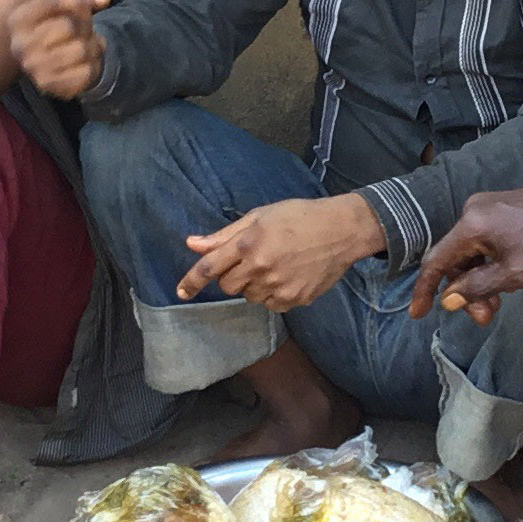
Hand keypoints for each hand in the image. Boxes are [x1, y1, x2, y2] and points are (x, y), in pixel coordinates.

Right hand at [9, 0, 109, 98]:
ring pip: (80, 49)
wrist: (57, 64)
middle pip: (69, 25)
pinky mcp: (48, 87)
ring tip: (83, 46)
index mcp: (18, 18)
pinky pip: (84, 72)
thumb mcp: (59, 0)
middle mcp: (19, 44)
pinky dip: (91, 66)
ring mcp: (32, 68)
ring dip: (92, 46)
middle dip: (85, 25)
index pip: (52, 1)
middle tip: (82, 29)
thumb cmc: (57, 24)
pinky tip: (82, 65)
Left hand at [176, 195, 382, 312]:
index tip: (181, 292)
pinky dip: (274, 295)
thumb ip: (224, 235)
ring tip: (276, 265)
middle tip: (252, 260)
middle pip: (228, 287)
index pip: (210, 267)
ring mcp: (279, 286)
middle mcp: (261, 267)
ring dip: (254, 285)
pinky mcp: (295, 299)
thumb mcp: (259, 217)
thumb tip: (192, 244)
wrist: (341, 230)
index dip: (192, 281)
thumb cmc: (299, 216)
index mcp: (249, 243)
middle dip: (233, 276)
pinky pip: (271, 305)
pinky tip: (288, 276)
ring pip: (250, 297)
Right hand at [409, 181, 522, 326]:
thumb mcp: (514, 274)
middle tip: (485, 317)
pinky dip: (492, 262)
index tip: (418, 314)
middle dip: (466, 290)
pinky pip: (488, 238)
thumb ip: (477, 288)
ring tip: (500, 302)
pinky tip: (509, 278)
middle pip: (456, 257)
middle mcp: (476, 208)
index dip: (425, 290)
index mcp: (472, 222)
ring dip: (481, 279)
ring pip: (474, 249)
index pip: (437, 260)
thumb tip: (449, 298)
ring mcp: (494, 204)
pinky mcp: (509, 205)